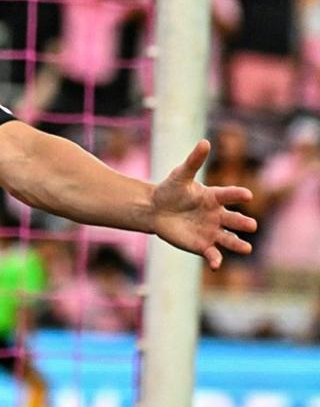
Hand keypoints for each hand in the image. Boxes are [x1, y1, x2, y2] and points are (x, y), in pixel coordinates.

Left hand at [150, 140, 256, 269]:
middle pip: (234, 220)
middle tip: (251, 225)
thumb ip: (194, 161)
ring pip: (229, 239)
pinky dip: (215, 259)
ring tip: (247, 248)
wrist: (155, 210)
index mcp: (214, 197)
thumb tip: (205, 142)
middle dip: (243, 223)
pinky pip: (212, 253)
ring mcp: (211, 231)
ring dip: (238, 244)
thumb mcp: (180, 175)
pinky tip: (216, 264)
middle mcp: (217, 215)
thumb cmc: (170, 190)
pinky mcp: (202, 245)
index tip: (247, 195)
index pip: (228, 195)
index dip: (237, 195)